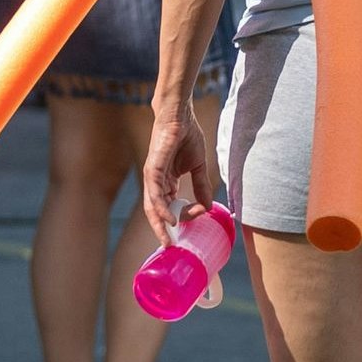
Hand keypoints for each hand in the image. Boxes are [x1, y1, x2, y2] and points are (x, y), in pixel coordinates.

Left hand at [138, 102, 216, 244]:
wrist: (180, 115)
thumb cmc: (187, 136)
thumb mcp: (198, 166)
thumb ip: (201, 186)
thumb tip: (208, 206)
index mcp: (167, 182)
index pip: (172, 206)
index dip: (186, 214)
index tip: (202, 213)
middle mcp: (157, 182)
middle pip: (157, 211)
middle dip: (162, 230)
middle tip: (169, 246)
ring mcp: (153, 176)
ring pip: (153, 206)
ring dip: (159, 223)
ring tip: (167, 238)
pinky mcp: (153, 168)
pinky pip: (155, 193)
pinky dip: (161, 208)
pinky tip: (169, 219)